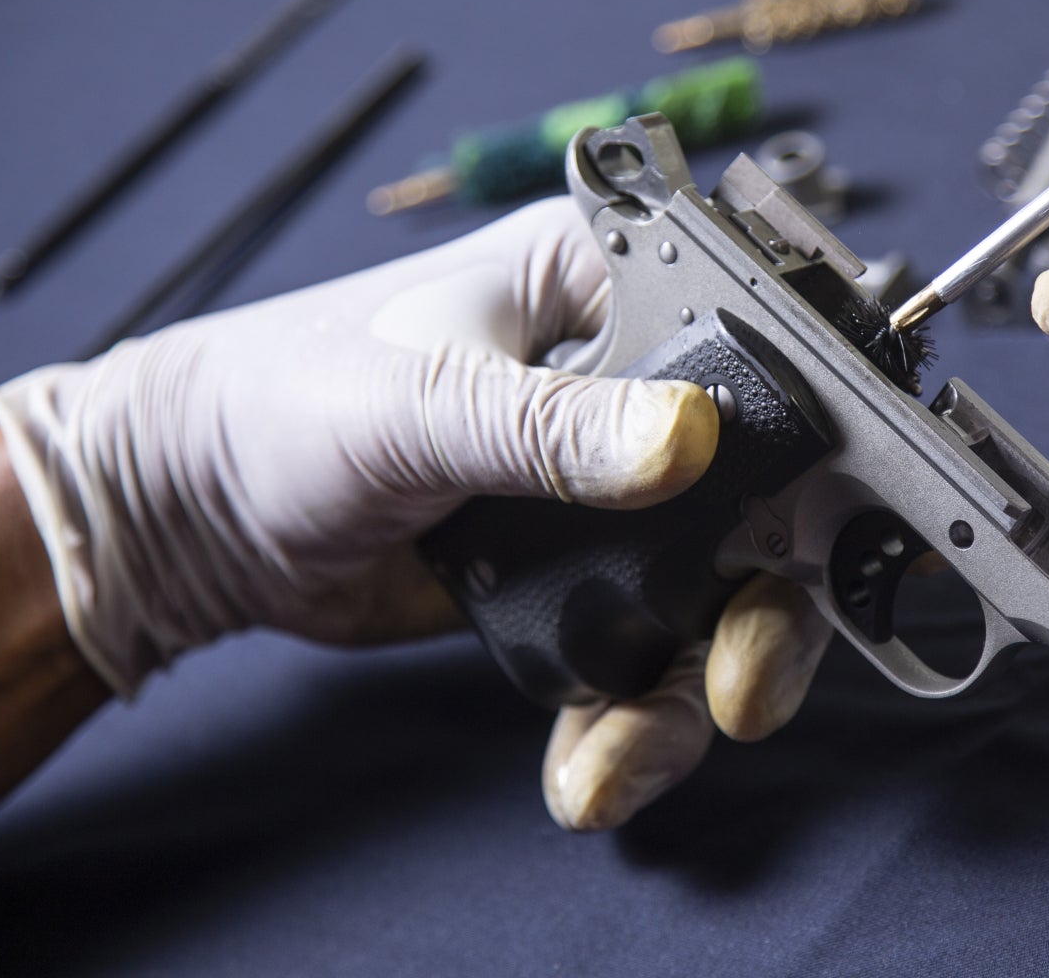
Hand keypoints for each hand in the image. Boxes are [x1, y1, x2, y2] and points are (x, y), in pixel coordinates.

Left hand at [0, 196, 828, 827]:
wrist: (199, 512)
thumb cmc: (283, 399)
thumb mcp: (412, 400)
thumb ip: (547, 423)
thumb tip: (683, 441)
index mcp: (616, 282)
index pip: (769, 345)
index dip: (830, 434)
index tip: (848, 529)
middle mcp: (645, 380)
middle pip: (780, 493)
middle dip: (772, 607)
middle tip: (744, 690)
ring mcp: (626, 485)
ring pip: (727, 591)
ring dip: (695, 689)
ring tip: (619, 761)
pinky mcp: (593, 568)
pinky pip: (656, 649)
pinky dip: (636, 717)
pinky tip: (589, 767)